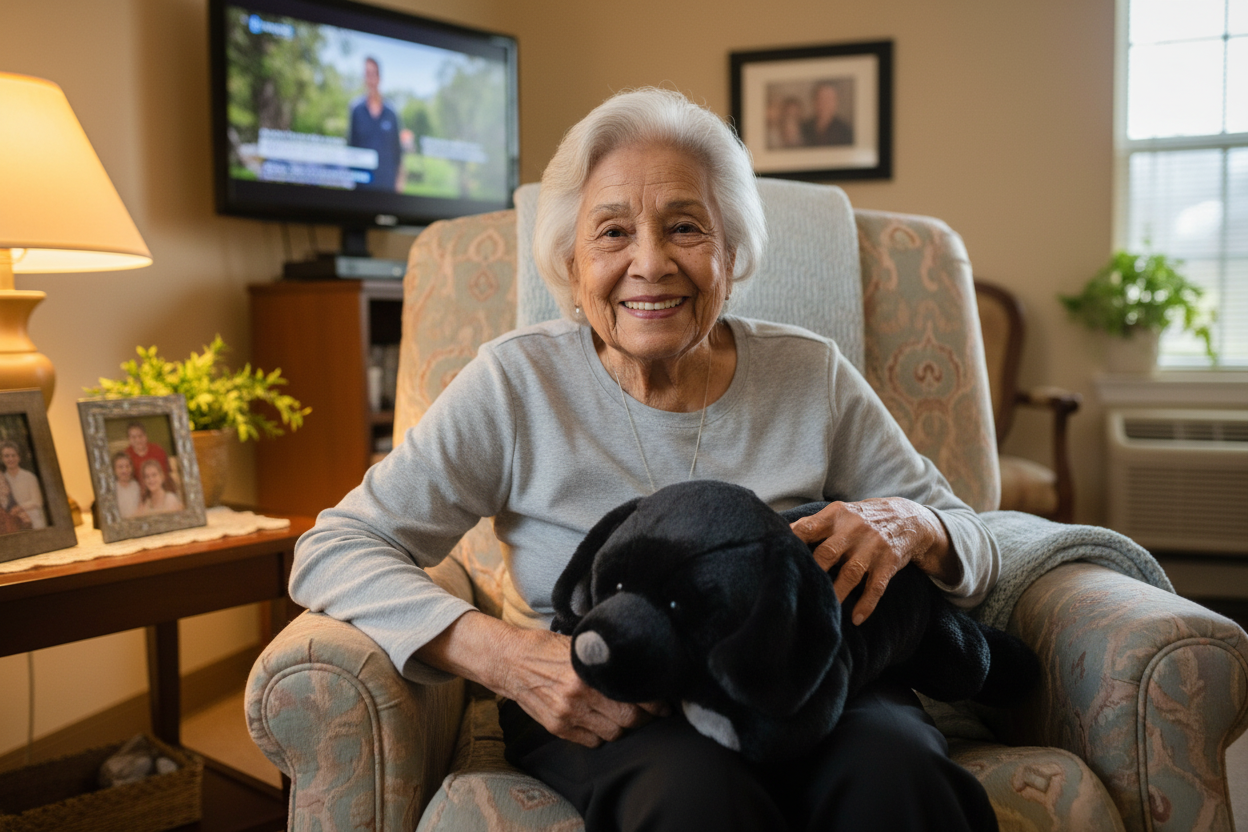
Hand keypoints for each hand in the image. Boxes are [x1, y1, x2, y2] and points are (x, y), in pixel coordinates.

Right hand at [417, 611, 666, 748]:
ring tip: (624, 716)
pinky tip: (601, 722)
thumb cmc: (546, 648)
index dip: (654, 702)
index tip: (663, 702)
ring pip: (613, 734)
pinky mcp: (557, 728)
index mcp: (587, 671)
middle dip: (644, 717)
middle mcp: (578, 696)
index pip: (633, 694)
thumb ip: (604, 658)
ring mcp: (567, 715)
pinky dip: (602, 735)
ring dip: (623, 727)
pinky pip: (592, 742)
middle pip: (628, 719)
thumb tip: (637, 664)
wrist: (508, 661)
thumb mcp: (578, 644)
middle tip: (650, 711)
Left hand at [789, 497, 957, 624]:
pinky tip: (856, 619)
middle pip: (828, 552)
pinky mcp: (888, 563)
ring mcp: (872, 547)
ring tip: (823, 611)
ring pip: (851, 573)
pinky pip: (876, 587)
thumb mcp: (839, 513)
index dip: (793, 542)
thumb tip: (780, 534)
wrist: (907, 518)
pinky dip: (866, 604)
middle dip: (812, 572)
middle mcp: (853, 530)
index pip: (809, 528)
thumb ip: (812, 524)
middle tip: (796, 591)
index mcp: (836, 516)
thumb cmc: (861, 518)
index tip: (777, 557)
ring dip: (837, 593)